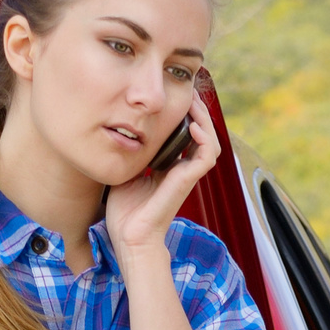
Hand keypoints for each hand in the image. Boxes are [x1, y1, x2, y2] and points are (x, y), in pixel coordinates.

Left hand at [105, 92, 221, 260]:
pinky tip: (192, 126)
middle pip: (203, 134)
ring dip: (206, 120)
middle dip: (198, 111)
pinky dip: (204, 139)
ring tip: (194, 104)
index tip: (176, 96)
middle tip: (189, 92)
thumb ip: (130, 153)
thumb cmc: (125, 211)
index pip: (187, 135)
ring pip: (211, 142)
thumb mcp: (125, 171)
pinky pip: (206, 156)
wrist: (130, 237)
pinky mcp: (187, 181)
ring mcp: (187, 175)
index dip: (186, 114)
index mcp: (171, 167)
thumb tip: (118, 132)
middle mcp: (183, 169)